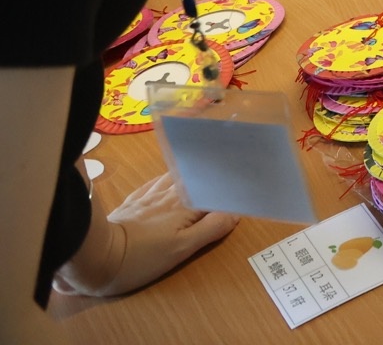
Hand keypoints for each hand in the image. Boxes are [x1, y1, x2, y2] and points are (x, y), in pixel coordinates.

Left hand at [54, 173, 236, 297]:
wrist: (93, 255)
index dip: (230, 188)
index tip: (246, 181)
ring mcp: (149, 196)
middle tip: (229, 169)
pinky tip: (168, 178)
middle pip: (197, 179)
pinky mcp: (132, 202)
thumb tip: (235, 212)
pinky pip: (154, 182)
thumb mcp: (181, 250)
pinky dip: (168, 177)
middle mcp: (170, 194)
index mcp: (185, 205)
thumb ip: (210, 229)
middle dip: (212, 174)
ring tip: (203, 168)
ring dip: (191, 172)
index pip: (215, 192)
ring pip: (176, 177)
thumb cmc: (141, 257)